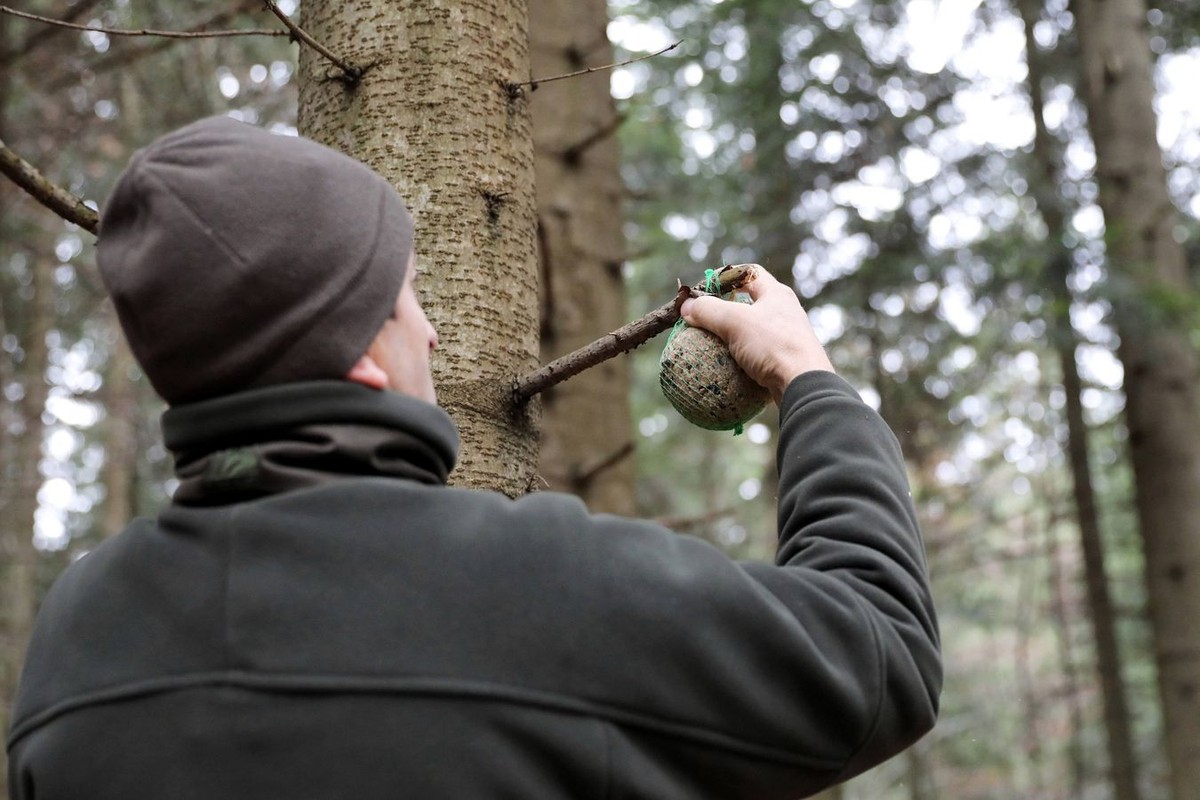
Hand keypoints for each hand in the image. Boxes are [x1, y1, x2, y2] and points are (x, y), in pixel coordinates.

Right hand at [679, 266, 833, 403]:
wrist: (804, 384)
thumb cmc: (772, 345)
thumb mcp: (734, 322)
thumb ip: (708, 311)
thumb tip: (686, 306)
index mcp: (776, 294)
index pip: (749, 273)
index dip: (726, 276)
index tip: (706, 288)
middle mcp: (784, 312)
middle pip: (750, 303)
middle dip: (726, 309)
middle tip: (704, 319)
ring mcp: (786, 337)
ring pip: (753, 331)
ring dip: (732, 336)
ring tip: (711, 345)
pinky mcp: (785, 360)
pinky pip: (757, 355)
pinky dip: (740, 359)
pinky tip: (726, 369)